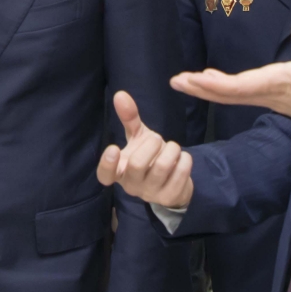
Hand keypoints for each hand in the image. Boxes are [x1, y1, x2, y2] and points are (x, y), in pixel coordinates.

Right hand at [96, 92, 193, 209]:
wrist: (172, 183)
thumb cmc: (149, 157)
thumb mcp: (138, 138)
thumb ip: (129, 118)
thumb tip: (120, 94)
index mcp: (119, 171)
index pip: (105, 174)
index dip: (107, 164)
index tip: (113, 148)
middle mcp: (132, 185)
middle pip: (137, 164)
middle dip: (152, 145)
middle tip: (158, 139)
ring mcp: (151, 193)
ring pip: (161, 167)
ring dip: (171, 150)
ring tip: (173, 147)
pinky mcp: (170, 197)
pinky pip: (180, 173)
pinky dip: (185, 160)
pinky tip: (182, 159)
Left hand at [171, 20, 290, 129]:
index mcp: (277, 83)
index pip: (238, 87)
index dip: (212, 85)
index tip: (190, 79)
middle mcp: (268, 93)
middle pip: (227, 94)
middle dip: (200, 88)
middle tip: (175, 81)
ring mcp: (269, 97)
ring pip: (232, 95)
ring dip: (207, 89)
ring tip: (185, 81)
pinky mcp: (273, 97)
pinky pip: (241, 95)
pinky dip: (223, 89)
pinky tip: (212, 82)